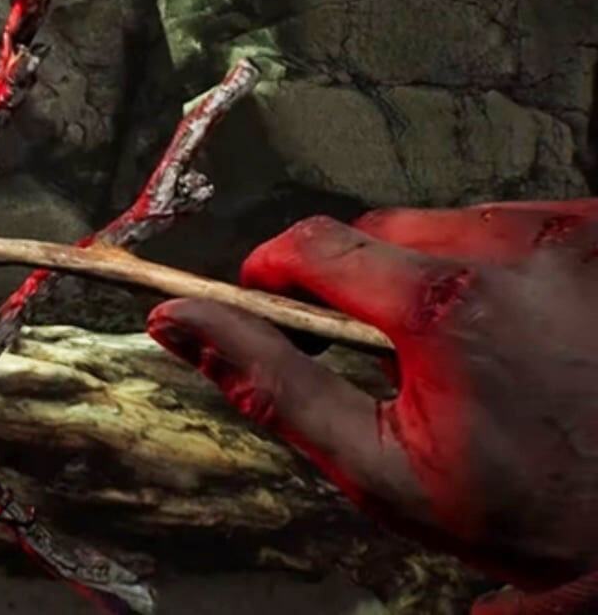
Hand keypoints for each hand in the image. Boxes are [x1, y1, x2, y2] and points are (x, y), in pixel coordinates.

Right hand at [146, 201, 597, 597]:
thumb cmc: (519, 511)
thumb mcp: (377, 468)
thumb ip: (271, 385)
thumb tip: (176, 319)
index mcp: (442, 306)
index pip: (315, 242)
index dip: (275, 268)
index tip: (269, 297)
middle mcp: (516, 249)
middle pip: (384, 227)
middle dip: (360, 278)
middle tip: (379, 350)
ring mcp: (575, 236)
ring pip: (453, 223)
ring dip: (434, 268)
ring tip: (457, 345)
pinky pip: (520, 226)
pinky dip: (501, 263)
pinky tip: (518, 326)